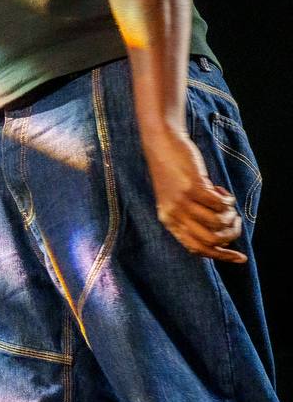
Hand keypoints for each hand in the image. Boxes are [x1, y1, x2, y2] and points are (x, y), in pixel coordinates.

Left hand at [146, 125, 245, 262]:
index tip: (240, 257)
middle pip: (211, 241)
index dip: (221, 256)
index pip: (197, 249)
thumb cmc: (172, 172)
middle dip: (231, 234)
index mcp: (169, 221)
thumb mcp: (176, 199)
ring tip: (225, 200)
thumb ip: (192, 217)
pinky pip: (220, 205)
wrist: (161, 144)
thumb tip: (222, 234)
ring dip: (230, 215)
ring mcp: (182, 201)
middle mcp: (174, 215)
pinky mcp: (192, 187)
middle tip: (235, 220)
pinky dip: (227, 199)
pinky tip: (219, 189)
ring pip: (218, 223)